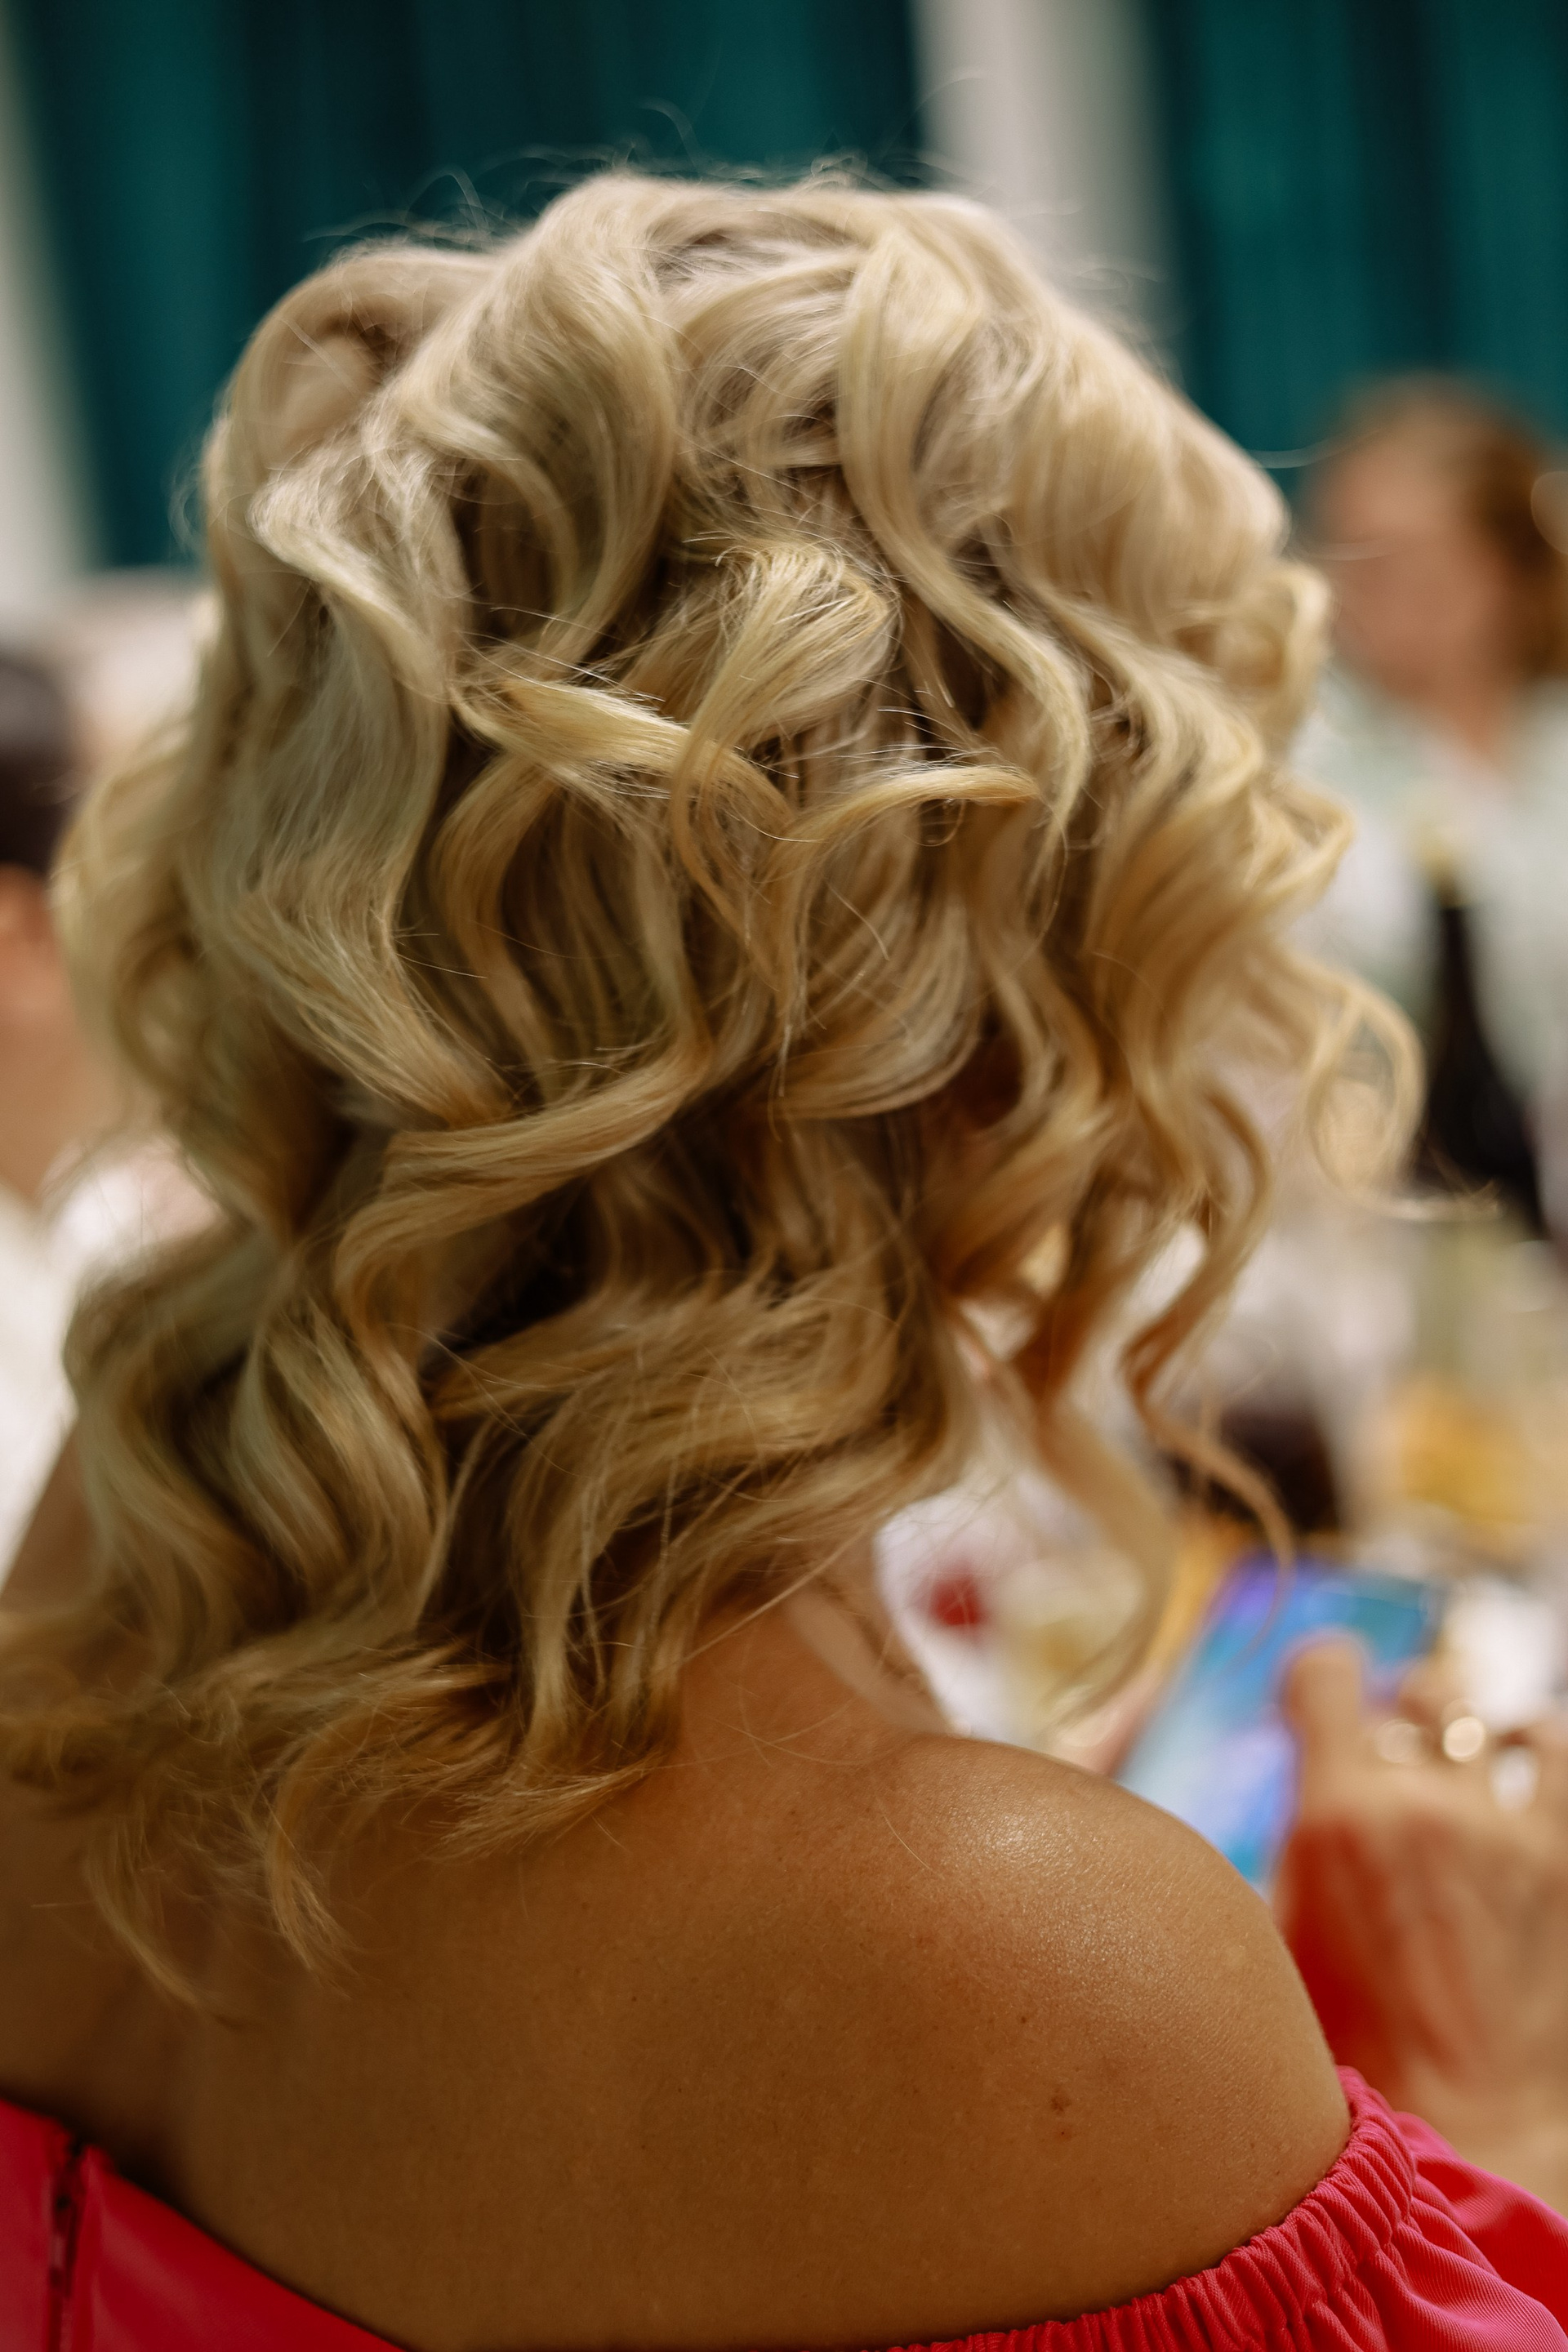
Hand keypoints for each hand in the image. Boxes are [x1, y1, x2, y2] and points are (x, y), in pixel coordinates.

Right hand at [1276, 1638, 1567, 2211]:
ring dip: (1465, 1729)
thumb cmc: (1347, 2045)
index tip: (1316, 1695)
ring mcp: (1501, 1830)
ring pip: (1488, 1717)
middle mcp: (1420, 1806)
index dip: (1317, 1673)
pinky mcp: (1561, 1858)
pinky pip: (1553, 1755)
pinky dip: (1533, 1747)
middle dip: (1394, 1708)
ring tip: (1456, 1754)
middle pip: (1414, 1692)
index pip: (1325, 1672)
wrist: (1462, 2121)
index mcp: (1333, 1817)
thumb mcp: (1271, 1935)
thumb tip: (1253, 1797)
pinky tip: (1518, 1763)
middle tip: (1385, 1742)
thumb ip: (1272, 1847)